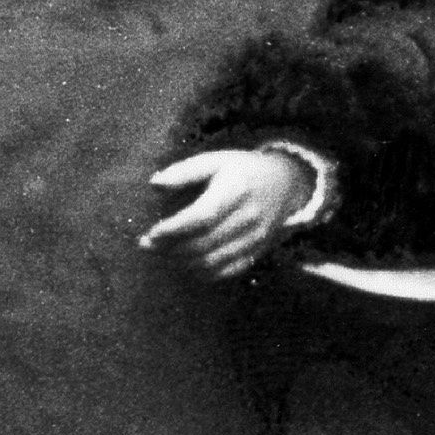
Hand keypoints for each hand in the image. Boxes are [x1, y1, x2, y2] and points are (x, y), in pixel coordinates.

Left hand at [144, 148, 312, 280]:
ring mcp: (254, 238)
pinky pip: (227, 271)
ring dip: (182, 262)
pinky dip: (202, 273)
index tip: (150, 234)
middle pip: (203, 243)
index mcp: (236, 190)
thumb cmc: (243, 170)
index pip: (201, 217)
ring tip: (163, 254)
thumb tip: (154, 185)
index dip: (173, 229)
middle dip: (170, 248)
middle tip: (148, 245)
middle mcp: (248, 217)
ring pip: (212, 261)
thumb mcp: (216, 160)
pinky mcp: (257, 252)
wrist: (286, 184)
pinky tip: (186, 265)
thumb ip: (184, 172)